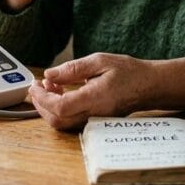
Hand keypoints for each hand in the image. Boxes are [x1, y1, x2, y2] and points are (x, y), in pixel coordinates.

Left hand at [28, 53, 152, 129]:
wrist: (148, 86)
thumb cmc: (128, 72)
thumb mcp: (100, 61)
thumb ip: (73, 69)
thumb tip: (49, 75)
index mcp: (96, 98)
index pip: (61, 107)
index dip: (43, 98)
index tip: (36, 85)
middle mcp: (94, 114)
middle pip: (57, 120)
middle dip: (41, 104)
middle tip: (37, 85)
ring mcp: (94, 121)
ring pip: (62, 124)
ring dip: (49, 107)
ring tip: (50, 85)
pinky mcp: (94, 122)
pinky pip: (70, 121)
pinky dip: (59, 109)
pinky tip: (61, 92)